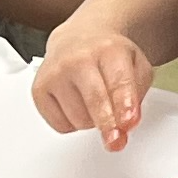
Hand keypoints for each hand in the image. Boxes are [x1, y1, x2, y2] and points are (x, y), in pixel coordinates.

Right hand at [33, 28, 157, 150]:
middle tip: (115, 139)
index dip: (124, 105)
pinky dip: (72, 124)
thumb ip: (138, 93)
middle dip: (107, 124)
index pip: (118, 81)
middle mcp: (78, 59)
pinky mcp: (39, 89)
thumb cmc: (107, 56)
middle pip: (95, 100)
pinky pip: (60, 124)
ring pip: (78, 118)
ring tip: (94, 105)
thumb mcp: (136, 65)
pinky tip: (76, 106)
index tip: (127, 121)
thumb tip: (127, 124)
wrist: (76, 39)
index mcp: (108, 50)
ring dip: (92, 122)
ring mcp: (56, 74)